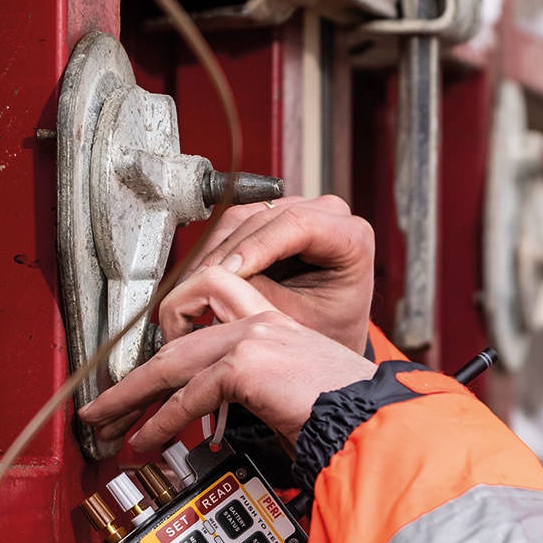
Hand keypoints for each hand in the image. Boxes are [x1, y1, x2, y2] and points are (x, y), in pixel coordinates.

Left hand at [79, 272, 375, 449]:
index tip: (150, 373)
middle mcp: (263, 323)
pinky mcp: (247, 364)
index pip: (208, 313)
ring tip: (106, 422)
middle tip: (106, 405)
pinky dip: (160, 420)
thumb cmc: (352, 420)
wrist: (377, 423)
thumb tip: (219, 423)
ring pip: (170, 361)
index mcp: (277, 326)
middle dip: (133, 377)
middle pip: (176, 338)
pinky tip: (146, 439)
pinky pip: (187, 393)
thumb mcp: (296, 396)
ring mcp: (254, 339)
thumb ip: (256, 394)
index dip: (170, 338)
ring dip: (129, 395)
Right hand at [165, 195, 374, 352]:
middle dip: (226, 256)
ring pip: (241, 219)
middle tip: (195, 289)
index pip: (299, 224)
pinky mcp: (271, 216)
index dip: (257, 246)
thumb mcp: (298, 319)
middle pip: (264, 219)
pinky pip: (232, 225)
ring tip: (191, 288)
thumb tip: (216, 279)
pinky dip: (212, 252)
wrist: (330, 332)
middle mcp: (328, 213)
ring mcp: (298, 209)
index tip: (226, 275)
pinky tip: (198, 278)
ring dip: (212, 254)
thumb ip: (260, 296)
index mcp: (352, 236)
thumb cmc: (327, 329)